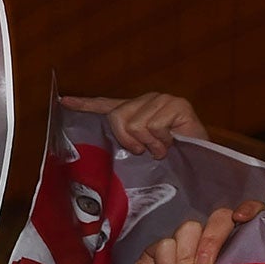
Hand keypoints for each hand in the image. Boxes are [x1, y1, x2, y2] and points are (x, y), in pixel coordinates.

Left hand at [61, 92, 204, 158]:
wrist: (202, 163)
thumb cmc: (170, 161)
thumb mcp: (141, 153)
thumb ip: (124, 146)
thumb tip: (99, 153)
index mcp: (134, 112)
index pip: (106, 105)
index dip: (84, 104)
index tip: (63, 101)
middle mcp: (146, 100)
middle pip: (118, 118)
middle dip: (129, 140)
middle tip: (146, 150)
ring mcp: (162, 100)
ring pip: (136, 125)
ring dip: (150, 144)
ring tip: (162, 148)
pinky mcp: (177, 104)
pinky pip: (155, 127)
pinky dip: (163, 142)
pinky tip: (172, 144)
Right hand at [130, 199, 264, 263]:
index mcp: (238, 250)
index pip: (252, 217)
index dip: (250, 210)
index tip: (242, 218)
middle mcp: (213, 243)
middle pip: (219, 219)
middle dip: (212, 238)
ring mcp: (186, 245)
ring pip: (190, 229)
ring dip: (187, 257)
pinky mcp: (159, 252)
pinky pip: (164, 245)